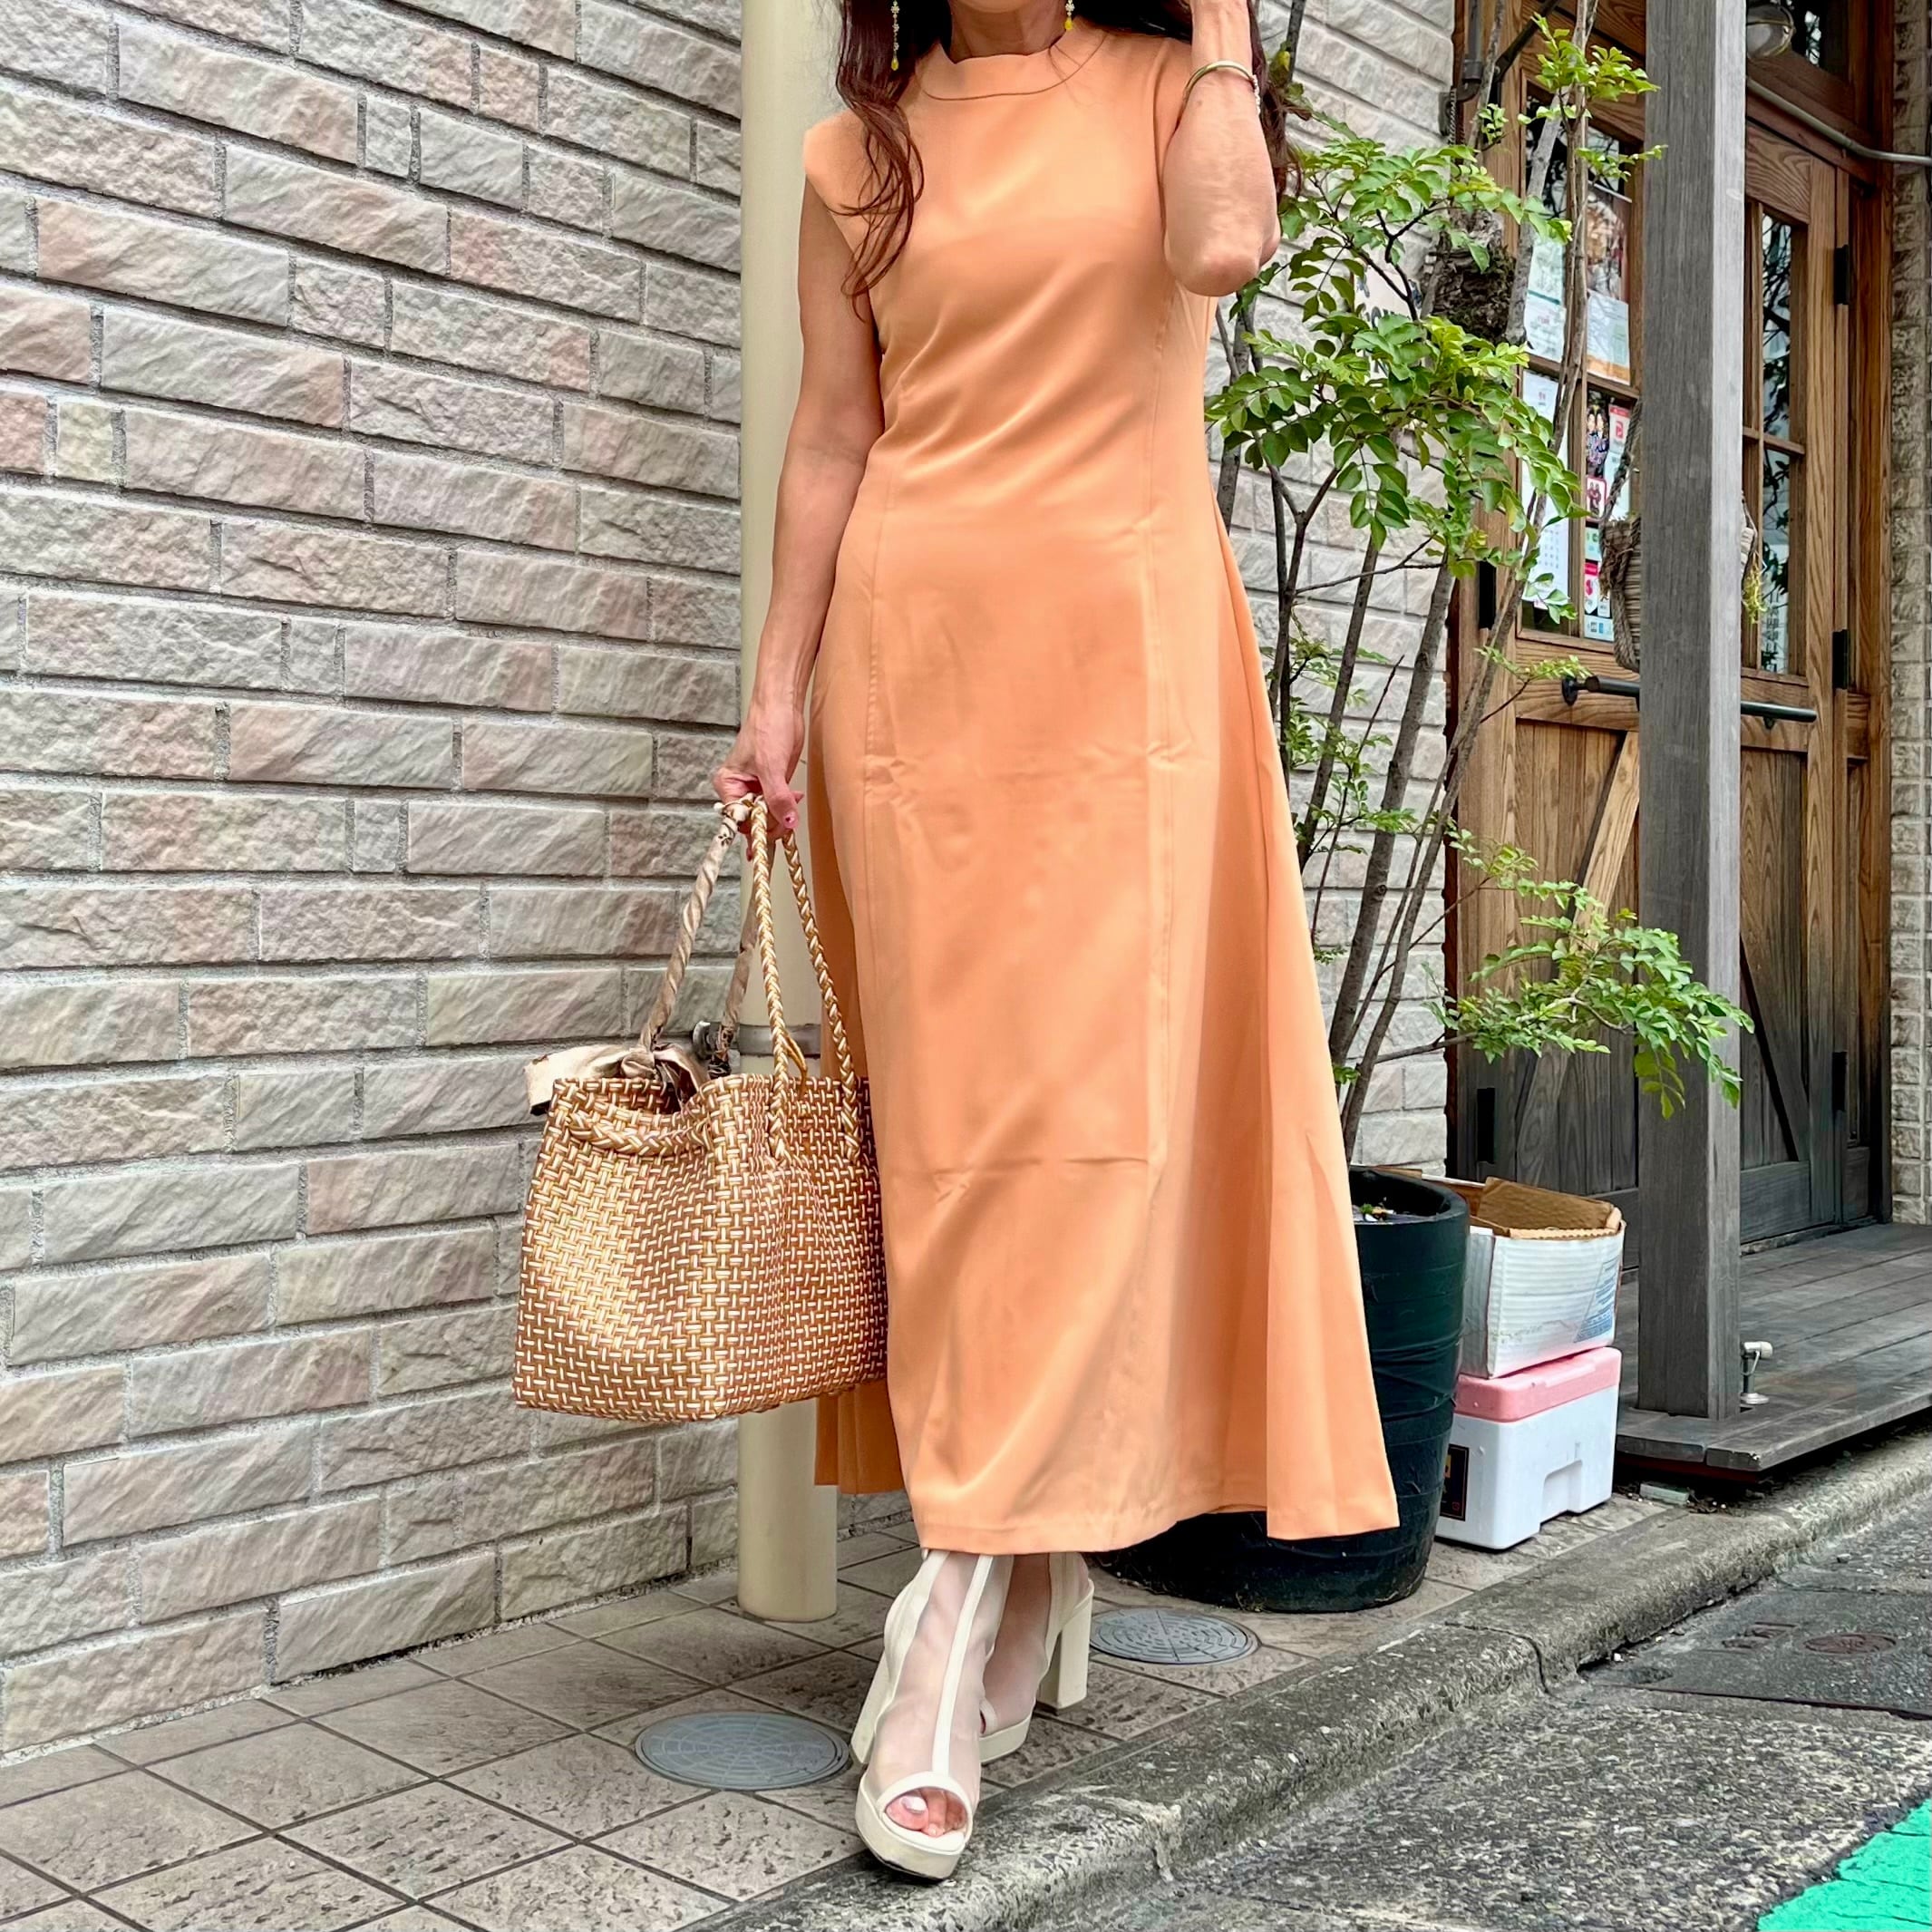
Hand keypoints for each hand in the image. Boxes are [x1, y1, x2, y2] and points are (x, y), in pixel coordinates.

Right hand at [712, 699, 805, 835]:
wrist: (783, 707)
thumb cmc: (768, 727)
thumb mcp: (772, 767)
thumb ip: (778, 798)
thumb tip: (787, 821)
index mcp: (728, 784)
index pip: (739, 819)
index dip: (756, 827)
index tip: (774, 830)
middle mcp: (740, 788)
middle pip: (754, 820)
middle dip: (773, 821)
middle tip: (788, 821)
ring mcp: (757, 787)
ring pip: (768, 815)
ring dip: (782, 815)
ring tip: (792, 806)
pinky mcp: (773, 783)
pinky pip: (779, 804)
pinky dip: (788, 806)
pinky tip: (795, 798)